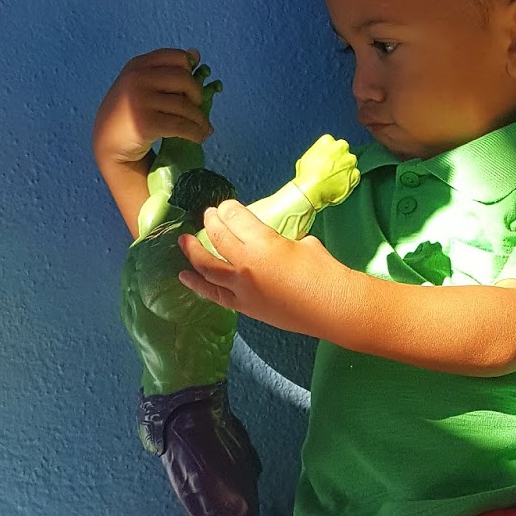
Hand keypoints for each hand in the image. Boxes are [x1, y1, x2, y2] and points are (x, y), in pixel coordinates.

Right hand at [92, 48, 214, 170]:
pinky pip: (182, 126)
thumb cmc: (129, 113)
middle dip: (197, 95)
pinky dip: (196, 133)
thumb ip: (165, 70)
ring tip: (205, 129)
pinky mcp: (145, 123)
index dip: (190, 70)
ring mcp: (140, 100)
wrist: (108, 143)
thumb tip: (196, 54)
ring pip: (185, 106)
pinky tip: (199, 137)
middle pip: (184, 79)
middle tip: (198, 108)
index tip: (190, 86)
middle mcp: (137, 78)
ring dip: (201, 120)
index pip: (176, 56)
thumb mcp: (141, 84)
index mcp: (138, 65)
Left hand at [177, 199, 339, 328]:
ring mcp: (241, 288)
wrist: (332, 309)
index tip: (227, 206)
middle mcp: (246, 264)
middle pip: (218, 237)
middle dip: (211, 222)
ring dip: (192, 252)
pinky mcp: (244, 307)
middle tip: (208, 215)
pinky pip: (214, 294)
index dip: (228, 209)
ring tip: (183, 242)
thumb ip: (281, 240)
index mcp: (263, 242)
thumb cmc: (325, 272)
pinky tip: (186, 277)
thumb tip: (273, 242)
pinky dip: (198, 285)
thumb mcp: (303, 242)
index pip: (235, 218)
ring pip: (207, 267)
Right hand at [294, 135, 359, 209]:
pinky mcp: (355, 174)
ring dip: (346, 169)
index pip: (333, 143)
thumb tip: (317, 159)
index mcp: (327, 140)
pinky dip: (350, 180)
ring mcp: (349, 161)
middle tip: (332, 170)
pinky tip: (340, 185)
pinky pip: (355, 175)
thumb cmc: (306, 176)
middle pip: (344, 151)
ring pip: (351, 163)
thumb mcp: (306, 158)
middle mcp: (341, 147)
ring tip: (335, 180)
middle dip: (340, 159)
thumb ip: (317, 155)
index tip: (327, 161)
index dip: (330, 154)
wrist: (311, 191)